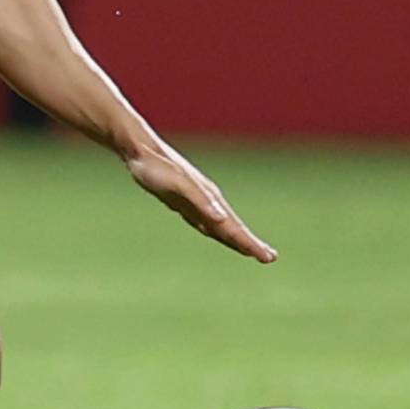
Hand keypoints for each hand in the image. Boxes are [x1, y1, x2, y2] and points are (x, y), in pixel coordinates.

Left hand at [125, 142, 276, 262]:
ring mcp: (195, 200)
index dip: (250, 243)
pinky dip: (214, 230)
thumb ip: (200, 201)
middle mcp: (207, 200)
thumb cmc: (158, 168)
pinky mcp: (182, 201)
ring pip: (220, 225)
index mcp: (210, 199)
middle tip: (270, 258)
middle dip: (250, 243)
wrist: (140, 150)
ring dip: (235, 238)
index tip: (269, 257)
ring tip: (249, 250)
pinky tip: (215, 232)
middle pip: (232, 227)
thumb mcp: (178, 185)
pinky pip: (203, 221)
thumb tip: (222, 219)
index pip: (234, 227)